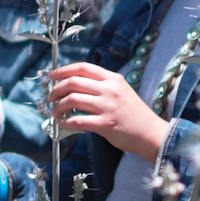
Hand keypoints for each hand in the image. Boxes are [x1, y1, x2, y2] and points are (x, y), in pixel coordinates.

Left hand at [49, 62, 169, 162]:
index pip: (83, 67)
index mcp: (112, 78)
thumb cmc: (133, 113)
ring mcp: (107, 106)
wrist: (150, 132)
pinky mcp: (105, 124)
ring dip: (58, 106)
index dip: (64, 70)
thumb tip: (74, 85)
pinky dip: (66, 122)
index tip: (52, 75)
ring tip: (55, 112)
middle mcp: (109, 89)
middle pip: (74, 82)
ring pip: (72, 99)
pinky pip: (78, 120)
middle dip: (57, 89)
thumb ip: (101, 85)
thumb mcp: (120, 90)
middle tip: (50, 97)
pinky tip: (63, 124)